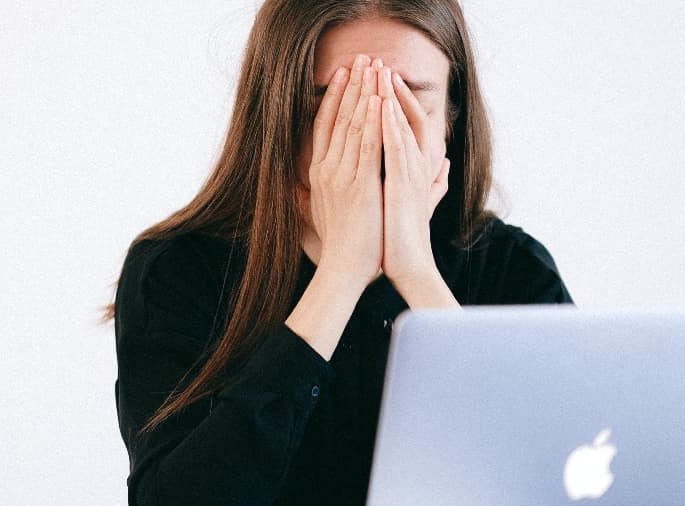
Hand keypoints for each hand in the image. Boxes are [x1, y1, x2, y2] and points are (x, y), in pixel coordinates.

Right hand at [306, 54, 384, 288]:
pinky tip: (379, 100)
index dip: (335, 97)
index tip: (344, 74)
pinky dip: (372, 121)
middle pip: (338, 117)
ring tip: (373, 67)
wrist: (344, 268)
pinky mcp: (360, 185)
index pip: (325, 125)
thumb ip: (317, 194)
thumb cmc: (340, 245)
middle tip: (362, 58)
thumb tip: (305, 186)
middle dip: (352, 85)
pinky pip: (367, 146)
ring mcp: (342, 176)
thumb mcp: (323, 213)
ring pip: (352, 125)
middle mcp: (326, 169)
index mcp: (319, 173)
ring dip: (364, 93)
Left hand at [379, 66, 450, 287]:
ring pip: (401, 127)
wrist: (409, 267)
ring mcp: (412, 175)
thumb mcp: (418, 203)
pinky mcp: (403, 186)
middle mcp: (418, 167)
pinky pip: (395, 149)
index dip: (396, 101)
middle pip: (406, 118)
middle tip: (378, 62)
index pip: (407, 125)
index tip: (381, 79)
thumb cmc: (406, 239)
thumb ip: (433, 183)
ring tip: (380, 72)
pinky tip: (379, 106)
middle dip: (391, 90)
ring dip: (390, 98)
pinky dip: (388, 125)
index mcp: (417, 169)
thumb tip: (446, 167)